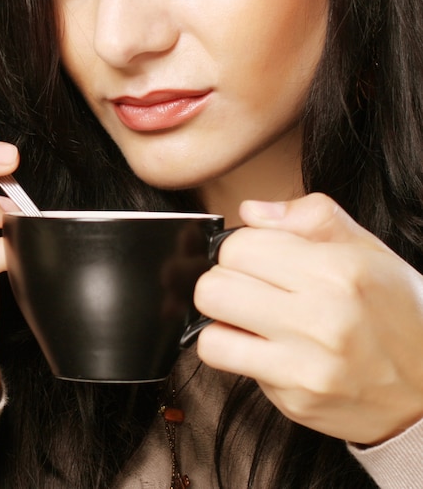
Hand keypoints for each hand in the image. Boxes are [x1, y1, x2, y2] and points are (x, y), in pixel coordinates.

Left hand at [194, 193, 422, 443]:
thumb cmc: (399, 315)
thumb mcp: (369, 251)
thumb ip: (310, 217)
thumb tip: (251, 210)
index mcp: (338, 270)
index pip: (239, 246)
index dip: (240, 248)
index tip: (255, 257)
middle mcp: (322, 318)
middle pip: (214, 286)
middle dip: (224, 281)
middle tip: (248, 287)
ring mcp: (307, 364)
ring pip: (210, 331)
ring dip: (220, 320)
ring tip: (246, 317)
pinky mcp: (295, 399)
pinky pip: (227, 365)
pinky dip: (231, 351)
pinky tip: (257, 344)